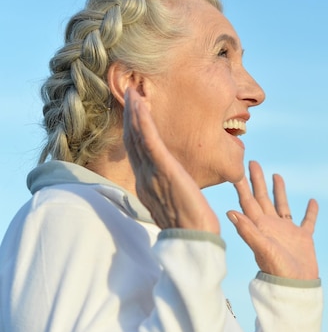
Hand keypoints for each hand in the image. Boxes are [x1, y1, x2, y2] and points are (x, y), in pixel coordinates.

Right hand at [123, 87, 219, 233]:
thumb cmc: (190, 224)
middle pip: (133, 141)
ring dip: (134, 113)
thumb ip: (169, 189)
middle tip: (129, 92)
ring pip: (138, 137)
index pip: (137, 152)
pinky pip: (150, 142)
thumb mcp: (175, 202)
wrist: (194, 239)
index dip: (134, 130)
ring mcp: (152, 173)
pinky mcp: (164, 170)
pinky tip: (140, 106)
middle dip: (131, 116)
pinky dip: (143, 122)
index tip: (134, 112)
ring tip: (133, 92)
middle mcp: (145, 177)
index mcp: (148, 184)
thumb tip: (172, 182)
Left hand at [228, 161, 318, 279]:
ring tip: (276, 175)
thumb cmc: (276, 271)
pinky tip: (312, 201)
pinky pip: (307, 221)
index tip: (237, 167)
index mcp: (260, 226)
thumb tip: (230, 212)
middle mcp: (271, 226)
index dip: (243, 184)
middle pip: (263, 198)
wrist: (295, 288)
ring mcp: (287, 231)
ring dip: (279, 191)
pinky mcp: (303, 238)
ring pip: (282, 205)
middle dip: (257, 180)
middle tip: (253, 162)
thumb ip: (248, 230)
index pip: (248, 201)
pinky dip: (310, 212)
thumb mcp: (261, 248)